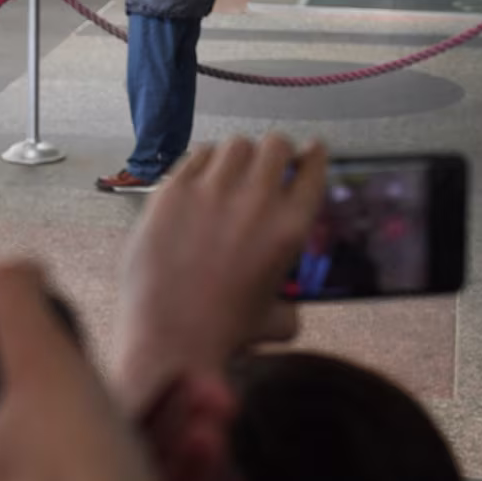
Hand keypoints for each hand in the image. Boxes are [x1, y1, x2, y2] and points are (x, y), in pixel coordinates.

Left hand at [0, 260, 260, 480]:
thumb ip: (13, 303)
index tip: (110, 357)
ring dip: (177, 427)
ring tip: (214, 400)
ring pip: (127, 468)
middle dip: (147, 399)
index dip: (72, 369)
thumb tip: (5, 271)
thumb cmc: (74, 479)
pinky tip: (211, 441)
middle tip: (189, 377)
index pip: (17, 403)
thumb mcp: (38, 361)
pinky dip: (185, 470)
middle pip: (83, 433)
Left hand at [113, 135, 326, 417]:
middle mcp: (257, 199)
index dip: (312, 155)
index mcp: (291, 226)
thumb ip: (289, 306)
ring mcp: (212, 191)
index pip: (313, 168)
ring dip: (237, 155)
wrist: (168, 337)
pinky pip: (195, 156)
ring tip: (229, 171)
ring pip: (235, 144)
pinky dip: (202, 162)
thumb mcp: (276, 322)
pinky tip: (198, 178)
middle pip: (276, 144)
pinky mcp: (172, 191)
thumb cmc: (223, 334)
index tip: (308, 151)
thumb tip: (287, 308)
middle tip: (265, 164)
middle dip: (274, 151)